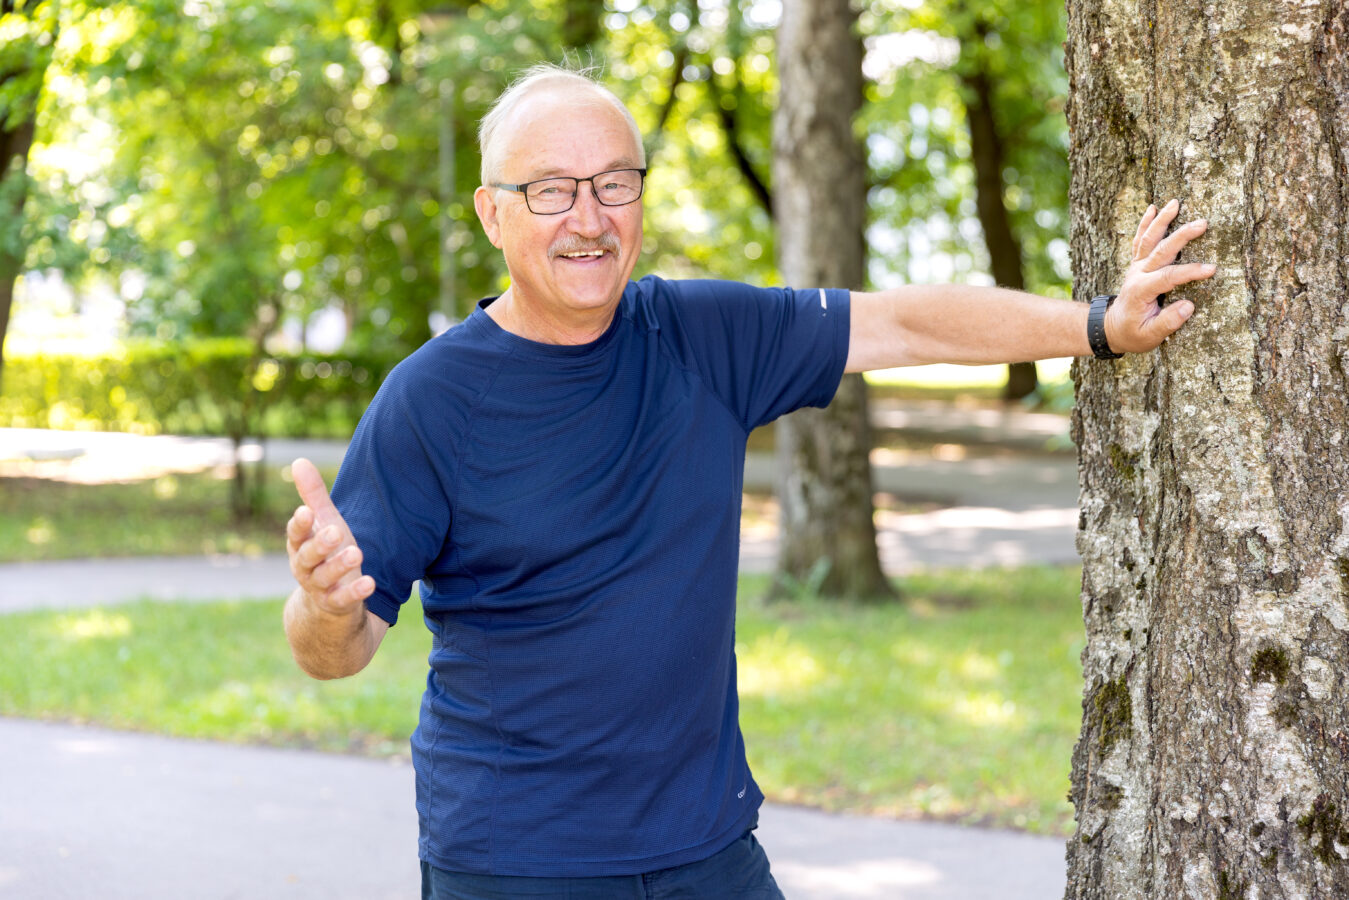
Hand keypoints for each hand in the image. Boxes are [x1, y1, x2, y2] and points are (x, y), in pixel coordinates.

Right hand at [286, 458, 374, 616]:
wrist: (327, 604)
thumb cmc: (327, 554)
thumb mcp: (323, 524)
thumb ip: (313, 496)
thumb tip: (299, 460)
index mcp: (300, 545)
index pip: (296, 534)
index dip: (300, 524)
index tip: (306, 511)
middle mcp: (305, 567)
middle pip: (307, 556)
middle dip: (320, 544)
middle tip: (336, 530)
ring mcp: (320, 588)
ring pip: (325, 578)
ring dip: (339, 566)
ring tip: (356, 552)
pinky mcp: (336, 605)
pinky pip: (343, 600)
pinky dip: (355, 593)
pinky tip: (370, 582)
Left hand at [1105, 199, 1216, 353]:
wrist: (1112, 328)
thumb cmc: (1133, 334)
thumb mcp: (1150, 336)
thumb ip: (1168, 322)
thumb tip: (1188, 305)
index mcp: (1141, 291)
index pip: (1168, 277)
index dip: (1190, 272)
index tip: (1212, 269)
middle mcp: (1138, 274)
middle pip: (1161, 251)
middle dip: (1181, 236)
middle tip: (1202, 223)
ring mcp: (1136, 267)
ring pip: (1149, 240)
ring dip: (1162, 221)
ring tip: (1175, 202)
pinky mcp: (1137, 264)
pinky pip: (1140, 241)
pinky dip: (1145, 224)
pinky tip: (1152, 208)